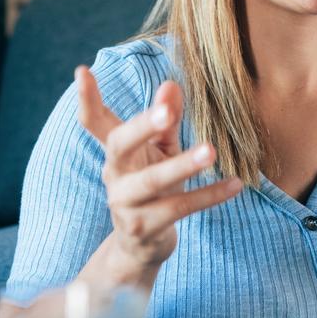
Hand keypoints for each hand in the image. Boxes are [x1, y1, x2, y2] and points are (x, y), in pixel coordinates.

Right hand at [75, 66, 242, 276]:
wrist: (141, 246)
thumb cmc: (154, 186)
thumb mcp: (160, 150)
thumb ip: (166, 119)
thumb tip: (171, 84)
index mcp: (116, 152)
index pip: (95, 122)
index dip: (87, 98)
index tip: (82, 71)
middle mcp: (113, 175)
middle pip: (120, 145)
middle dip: (142, 127)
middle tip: (167, 113)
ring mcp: (125, 204)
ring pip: (152, 182)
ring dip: (182, 165)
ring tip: (211, 150)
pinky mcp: (144, 228)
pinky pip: (179, 208)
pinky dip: (208, 196)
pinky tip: (234, 184)